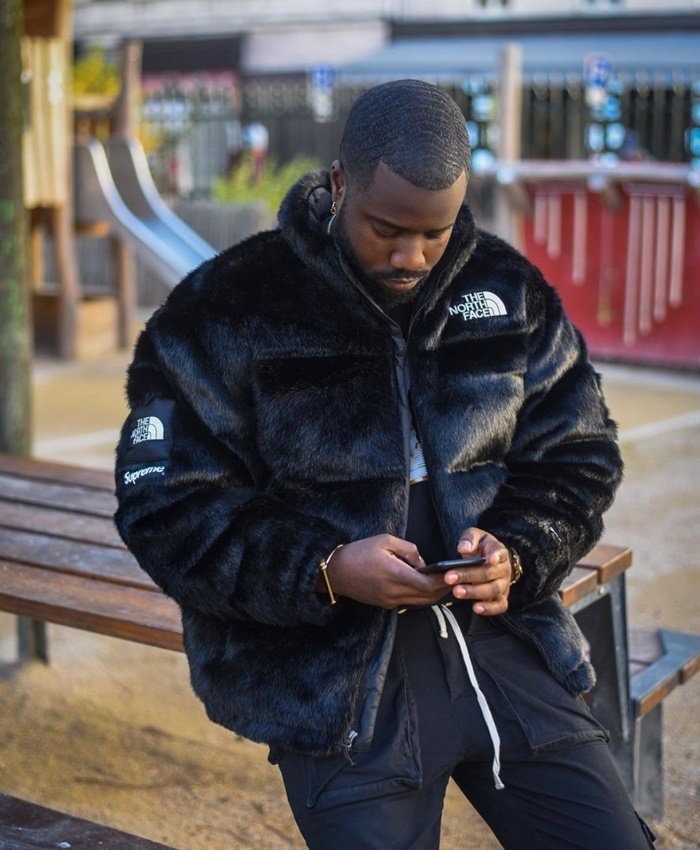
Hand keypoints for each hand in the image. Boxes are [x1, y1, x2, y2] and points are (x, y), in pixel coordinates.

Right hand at [323, 534, 458, 609]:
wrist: (335, 572)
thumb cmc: (359, 552)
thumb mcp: (385, 541)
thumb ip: (409, 550)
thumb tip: (424, 563)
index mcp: (396, 575)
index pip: (429, 584)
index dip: (444, 580)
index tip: (456, 573)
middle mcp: (395, 592)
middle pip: (428, 597)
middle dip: (444, 589)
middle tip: (456, 578)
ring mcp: (390, 601)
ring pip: (420, 602)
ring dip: (433, 594)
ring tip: (443, 582)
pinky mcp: (386, 604)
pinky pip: (409, 602)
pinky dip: (420, 595)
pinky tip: (424, 585)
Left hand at [442, 528, 511, 615]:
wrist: (485, 559)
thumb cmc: (479, 547)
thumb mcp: (474, 536)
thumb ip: (469, 538)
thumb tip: (464, 548)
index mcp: (498, 551)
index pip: (499, 552)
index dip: (496, 556)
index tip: (490, 559)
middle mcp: (503, 569)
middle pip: (488, 573)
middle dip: (468, 575)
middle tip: (449, 577)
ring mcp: (503, 584)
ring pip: (493, 590)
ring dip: (474, 592)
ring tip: (456, 591)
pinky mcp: (501, 598)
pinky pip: (499, 606)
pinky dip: (489, 608)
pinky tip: (475, 608)